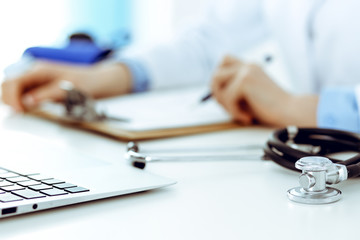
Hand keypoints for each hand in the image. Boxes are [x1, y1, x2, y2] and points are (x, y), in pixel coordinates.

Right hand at [1, 61, 132, 111]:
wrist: (99, 81)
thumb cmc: (86, 82)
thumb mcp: (67, 89)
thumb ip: (46, 94)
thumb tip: (27, 102)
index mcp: (39, 70)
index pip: (13, 82)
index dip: (12, 98)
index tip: (20, 112)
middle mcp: (34, 73)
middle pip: (9, 86)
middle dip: (10, 100)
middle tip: (21, 115)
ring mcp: (36, 81)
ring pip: (15, 91)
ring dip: (15, 102)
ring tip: (24, 113)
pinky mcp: (41, 88)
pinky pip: (25, 95)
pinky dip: (23, 103)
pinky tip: (29, 110)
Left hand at [211, 56, 317, 126]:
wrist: (292, 113)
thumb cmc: (272, 109)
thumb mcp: (248, 97)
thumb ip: (232, 90)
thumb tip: (211, 93)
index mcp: (250, 67)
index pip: (224, 61)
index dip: (220, 79)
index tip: (229, 97)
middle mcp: (247, 65)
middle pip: (216, 73)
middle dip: (217, 93)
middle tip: (231, 108)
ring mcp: (246, 70)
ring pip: (216, 82)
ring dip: (223, 101)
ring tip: (238, 112)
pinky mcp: (246, 80)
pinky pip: (227, 97)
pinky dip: (234, 112)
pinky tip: (247, 117)